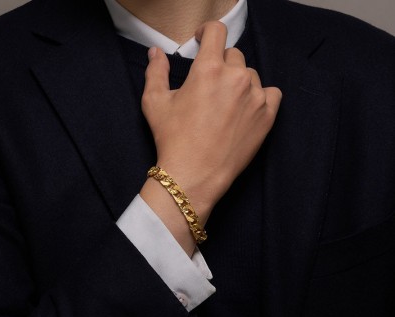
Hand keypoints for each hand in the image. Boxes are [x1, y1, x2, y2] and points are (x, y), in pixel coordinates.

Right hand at [141, 21, 281, 215]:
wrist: (194, 175)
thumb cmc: (172, 140)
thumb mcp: (154, 103)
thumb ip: (155, 71)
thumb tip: (156, 53)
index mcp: (208, 69)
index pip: (216, 31)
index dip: (207, 32)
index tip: (203, 40)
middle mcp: (236, 77)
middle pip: (233, 55)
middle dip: (221, 64)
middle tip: (210, 84)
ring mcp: (256, 97)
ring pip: (251, 75)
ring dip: (239, 81)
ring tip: (226, 102)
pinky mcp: (267, 116)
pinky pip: (271, 93)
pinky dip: (261, 96)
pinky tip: (247, 108)